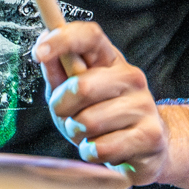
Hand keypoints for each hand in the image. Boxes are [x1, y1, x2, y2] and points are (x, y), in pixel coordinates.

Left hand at [33, 22, 167, 184]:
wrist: (146, 148)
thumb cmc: (101, 117)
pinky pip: (101, 148)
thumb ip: (58, 72)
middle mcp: (131, 77)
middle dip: (62, 108)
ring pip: (88, 121)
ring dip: (77, 134)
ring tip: (90, 134)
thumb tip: (43, 46)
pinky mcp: (150, 135)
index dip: (62, 40)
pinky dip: (91, 153)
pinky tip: (102, 148)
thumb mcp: (72, 94)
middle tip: (69, 116)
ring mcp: (144, 105)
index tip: (38, 53)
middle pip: (81, 86)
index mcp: (110, 60)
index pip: (90, 36)